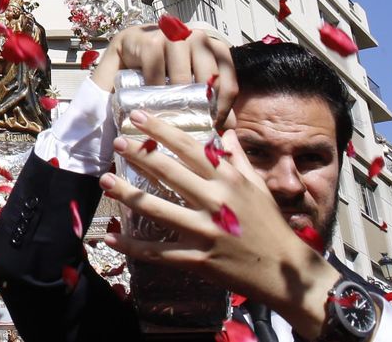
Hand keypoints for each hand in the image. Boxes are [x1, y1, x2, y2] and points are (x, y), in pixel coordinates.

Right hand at [91, 23, 237, 127]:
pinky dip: (153, 90)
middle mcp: (198, 38)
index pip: (228, 82)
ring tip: (169, 116)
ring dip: (175, 100)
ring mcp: (174, 37)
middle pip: (208, 79)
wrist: (130, 49)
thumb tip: (229, 128)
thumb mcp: (191, 84)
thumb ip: (211, 101)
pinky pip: (156, 73)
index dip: (223, 109)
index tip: (213, 126)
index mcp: (213, 49)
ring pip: (183, 78)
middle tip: (189, 124)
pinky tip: (150, 101)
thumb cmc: (163, 68)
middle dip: (199, 106)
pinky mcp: (151, 41)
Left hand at [100, 111, 339, 337]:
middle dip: (140, 155)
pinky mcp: (199, 259)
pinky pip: (160, 252)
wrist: (286, 274)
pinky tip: (113, 239)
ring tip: (105, 181)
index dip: (161, 130)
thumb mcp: (258, 186)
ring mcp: (205, 231)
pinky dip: (134, 246)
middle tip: (118, 143)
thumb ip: (237, 159)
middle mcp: (215, 201)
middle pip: (169, 172)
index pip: (189, 147)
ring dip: (127, 194)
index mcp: (228, 180)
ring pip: (158, 209)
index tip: (137, 116)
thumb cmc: (270, 226)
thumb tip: (226, 132)